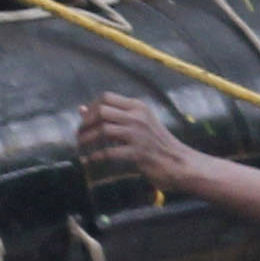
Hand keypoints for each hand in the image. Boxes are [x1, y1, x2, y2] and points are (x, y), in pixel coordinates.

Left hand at [75, 93, 189, 188]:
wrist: (180, 163)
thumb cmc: (157, 144)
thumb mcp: (139, 123)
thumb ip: (113, 116)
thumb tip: (80, 109)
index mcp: (138, 107)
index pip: (106, 97)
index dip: (91, 107)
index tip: (85, 120)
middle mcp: (138, 117)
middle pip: (101, 111)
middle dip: (85, 123)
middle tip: (79, 134)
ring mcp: (139, 135)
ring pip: (102, 130)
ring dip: (86, 139)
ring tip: (81, 147)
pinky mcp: (138, 153)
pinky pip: (108, 152)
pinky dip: (95, 156)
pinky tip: (90, 160)